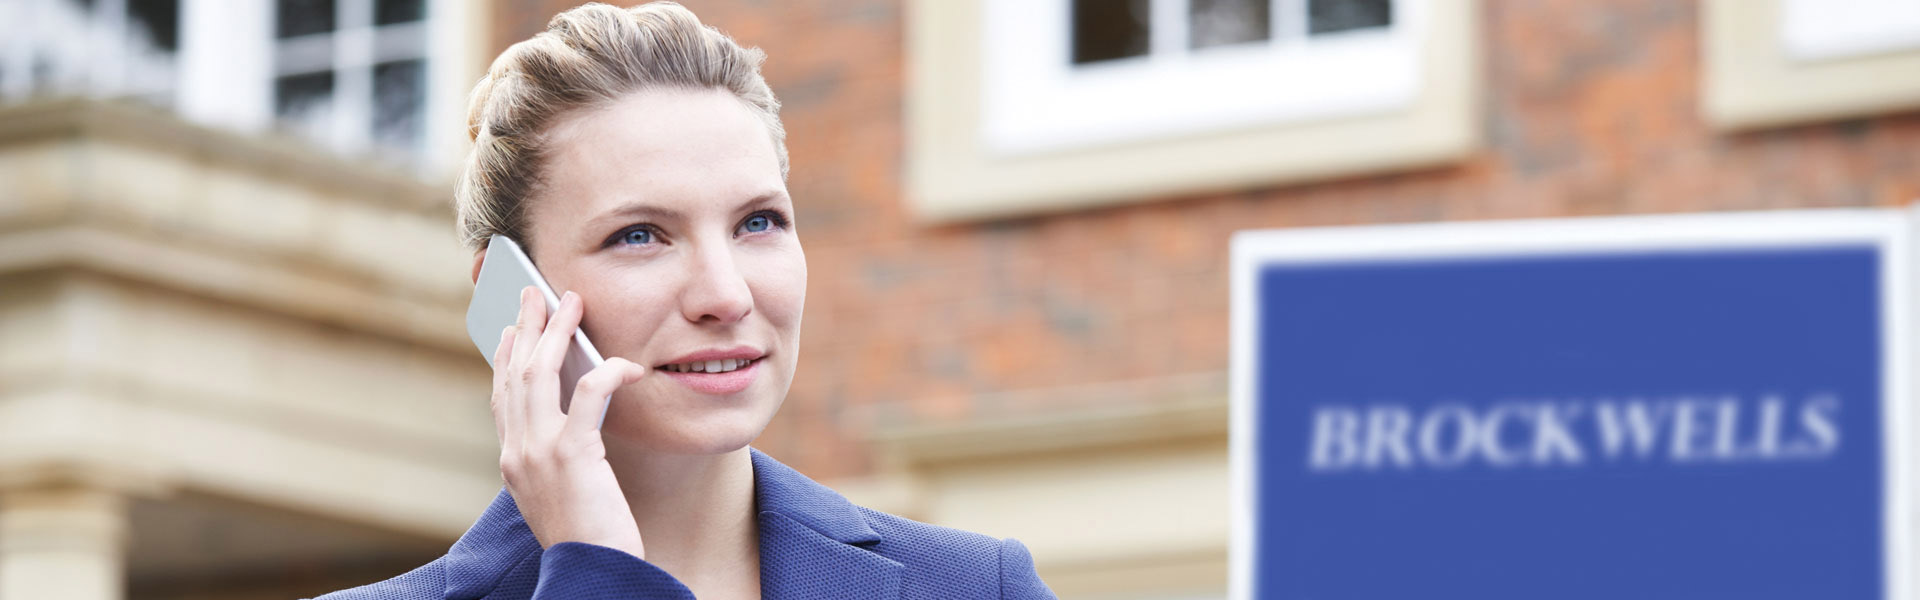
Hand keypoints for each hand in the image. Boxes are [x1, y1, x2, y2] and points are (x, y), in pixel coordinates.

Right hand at [492, 285, 649, 557]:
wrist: (592, 574)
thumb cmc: (588, 538)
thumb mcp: (561, 493)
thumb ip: (559, 456)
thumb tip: (573, 422)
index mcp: (511, 462)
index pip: (500, 397)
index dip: (503, 357)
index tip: (509, 328)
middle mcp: (516, 452)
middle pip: (514, 373)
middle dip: (525, 327)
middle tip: (533, 292)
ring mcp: (538, 452)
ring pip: (540, 374)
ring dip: (556, 332)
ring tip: (570, 301)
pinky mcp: (572, 455)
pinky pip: (587, 396)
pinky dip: (606, 372)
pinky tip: (625, 363)